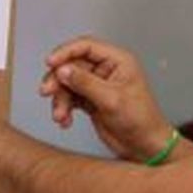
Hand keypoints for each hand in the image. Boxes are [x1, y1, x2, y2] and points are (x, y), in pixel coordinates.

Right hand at [38, 36, 173, 161]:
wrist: (144, 146)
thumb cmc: (141, 120)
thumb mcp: (112, 99)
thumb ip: (85, 83)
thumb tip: (63, 70)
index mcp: (118, 61)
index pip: (86, 46)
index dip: (65, 52)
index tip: (50, 63)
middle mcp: (107, 70)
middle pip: (72, 65)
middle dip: (58, 79)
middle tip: (47, 92)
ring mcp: (97, 85)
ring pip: (68, 83)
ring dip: (60, 99)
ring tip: (60, 115)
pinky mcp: (90, 100)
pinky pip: (70, 98)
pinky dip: (64, 108)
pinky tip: (65, 120)